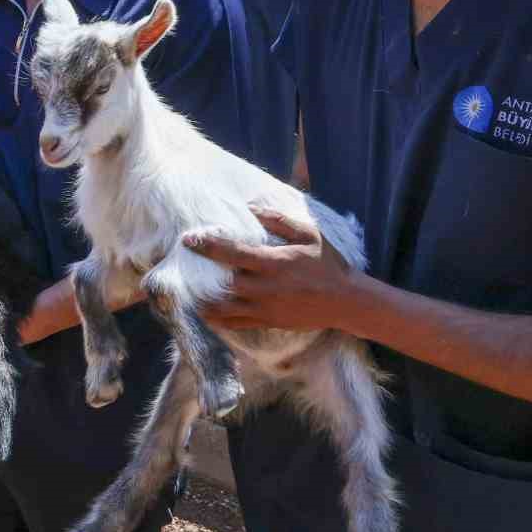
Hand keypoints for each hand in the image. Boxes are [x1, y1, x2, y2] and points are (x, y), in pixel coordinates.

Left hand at [186, 204, 357, 332]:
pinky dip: (218, 320)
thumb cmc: (328, 263)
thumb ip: (278, 220)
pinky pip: (237, 324)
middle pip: (225, 282)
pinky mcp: (269, 321)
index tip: (189, 239)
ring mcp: (266, 308)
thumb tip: (251, 208)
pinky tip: (206, 314)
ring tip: (188, 293)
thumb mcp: (308, 234)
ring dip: (205, 301)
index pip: (233, 253)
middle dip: (203, 275)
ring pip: (226, 308)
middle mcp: (265, 287)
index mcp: (274, 262)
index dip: (208, 245)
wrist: (347, 301)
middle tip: (184, 266)